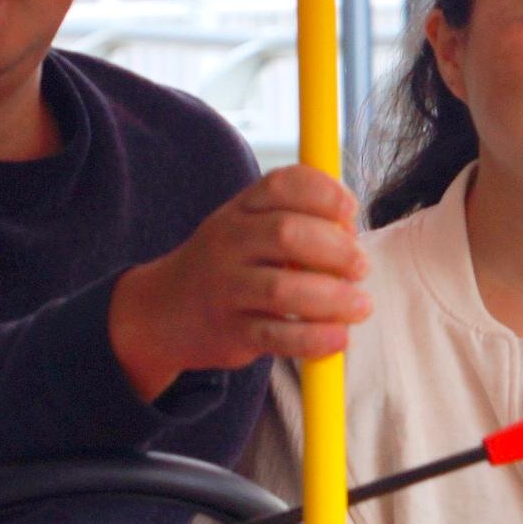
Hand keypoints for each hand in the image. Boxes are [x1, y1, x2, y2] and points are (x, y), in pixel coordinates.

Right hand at [111, 169, 368, 395]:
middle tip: (360, 266)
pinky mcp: (230, 332)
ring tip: (360, 305)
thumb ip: (296, 218)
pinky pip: (276, 335)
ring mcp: (226, 289)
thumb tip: (352, 228)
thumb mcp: (247, 227)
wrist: (162, 312)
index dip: (326, 193)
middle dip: (336, 249)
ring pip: (282, 289)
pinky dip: (313, 338)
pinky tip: (338, 337)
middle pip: (287, 234)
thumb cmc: (228, 265)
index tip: (350, 210)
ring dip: (332, 298)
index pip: (284, 184)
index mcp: (241, 210)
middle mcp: (229, 243)